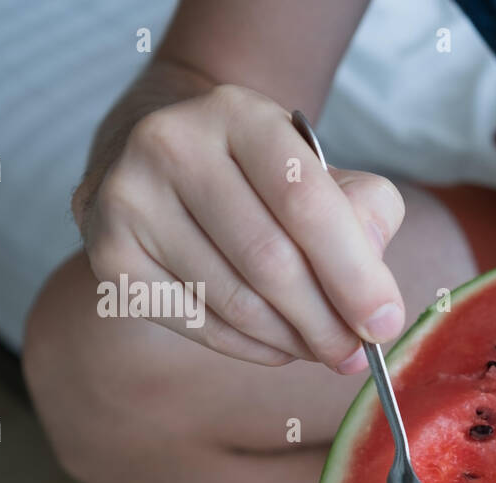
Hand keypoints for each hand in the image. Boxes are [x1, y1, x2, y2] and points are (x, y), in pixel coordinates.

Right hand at [75, 84, 405, 371]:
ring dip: (292, 341)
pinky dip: (250, 348)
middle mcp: (172, 146)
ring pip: (235, 301)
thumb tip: (374, 297)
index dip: (354, 274)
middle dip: (325, 322)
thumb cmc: (265, 175)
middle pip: (270, 261)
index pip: (306, 202)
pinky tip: (277, 345)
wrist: (170, 157)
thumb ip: (367, 216)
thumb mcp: (324, 171)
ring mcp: (129, 200)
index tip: (384, 324)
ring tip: (322, 348)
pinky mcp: (111, 255)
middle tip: (354, 355)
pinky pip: (197, 324)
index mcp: (239, 114)